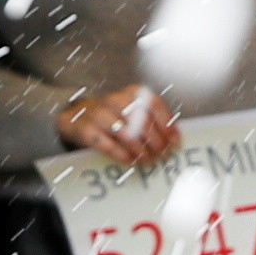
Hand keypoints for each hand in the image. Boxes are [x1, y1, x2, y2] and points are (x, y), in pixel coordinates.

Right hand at [57, 83, 181, 166]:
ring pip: (126, 134)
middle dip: (156, 142)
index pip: (155, 105)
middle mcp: (116, 100)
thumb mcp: (135, 112)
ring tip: (147, 160)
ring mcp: (99, 114)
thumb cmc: (116, 117)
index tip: (175, 143)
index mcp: (132, 93)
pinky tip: (129, 161)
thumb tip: (175, 141)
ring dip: (140, 150)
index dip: (168, 125)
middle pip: (142, 121)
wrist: (80, 117)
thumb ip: (154, 122)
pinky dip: (120, 154)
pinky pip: (106, 144)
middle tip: (162, 156)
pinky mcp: (86, 129)